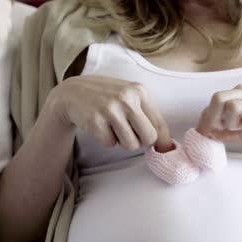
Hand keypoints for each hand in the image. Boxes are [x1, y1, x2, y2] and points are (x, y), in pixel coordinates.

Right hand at [48, 75, 171, 151]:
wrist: (73, 92)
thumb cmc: (108, 97)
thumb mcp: (130, 97)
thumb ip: (149, 116)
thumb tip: (168, 147)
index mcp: (139, 91)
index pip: (160, 125)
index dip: (162, 141)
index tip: (162, 150)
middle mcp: (127, 98)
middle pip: (148, 138)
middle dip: (140, 141)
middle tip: (129, 132)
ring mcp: (110, 108)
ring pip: (130, 145)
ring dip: (121, 141)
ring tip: (113, 127)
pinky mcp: (95, 120)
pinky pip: (110, 144)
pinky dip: (106, 140)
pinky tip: (100, 126)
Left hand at [196, 85, 241, 152]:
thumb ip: (226, 132)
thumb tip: (207, 134)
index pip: (215, 99)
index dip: (206, 117)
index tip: (205, 133)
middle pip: (218, 97)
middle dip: (212, 118)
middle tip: (219, 132)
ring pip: (233, 105)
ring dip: (230, 123)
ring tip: (238, 132)